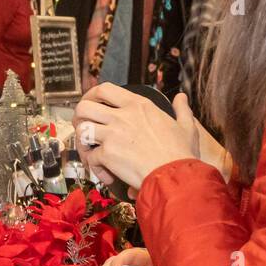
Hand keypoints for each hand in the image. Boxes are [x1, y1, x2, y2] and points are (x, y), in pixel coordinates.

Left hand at [73, 86, 202, 192]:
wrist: (174, 176)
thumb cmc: (181, 154)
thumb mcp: (186, 126)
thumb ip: (182, 109)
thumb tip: (181, 97)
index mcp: (138, 105)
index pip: (105, 89)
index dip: (92, 95)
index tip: (91, 104)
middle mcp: (122, 116)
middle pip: (84, 107)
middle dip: (79, 118)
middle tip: (84, 129)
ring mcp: (113, 134)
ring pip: (81, 131)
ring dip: (83, 144)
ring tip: (92, 153)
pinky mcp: (108, 154)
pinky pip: (91, 158)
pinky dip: (96, 169)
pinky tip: (109, 175)